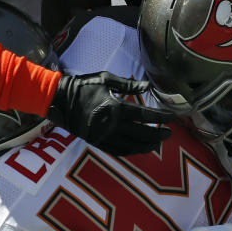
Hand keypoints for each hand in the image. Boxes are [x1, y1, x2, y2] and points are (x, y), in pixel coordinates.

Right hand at [48, 72, 172, 154]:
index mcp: (115, 107)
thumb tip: (148, 86)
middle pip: (142, 134)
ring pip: (131, 146)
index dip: (161, 117)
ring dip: (147, 146)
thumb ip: (129, 85)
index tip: (173, 118)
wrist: (58, 100)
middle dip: (158, 134)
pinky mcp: (96, 143)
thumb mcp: (106, 79)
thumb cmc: (83, 86)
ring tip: (158, 142)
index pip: (145, 115)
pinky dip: (132, 151)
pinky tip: (140, 148)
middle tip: (169, 133)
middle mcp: (111, 125)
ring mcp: (103, 136)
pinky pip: (118, 151)